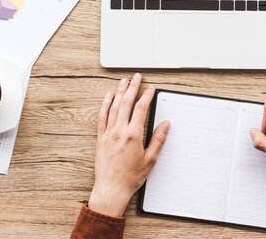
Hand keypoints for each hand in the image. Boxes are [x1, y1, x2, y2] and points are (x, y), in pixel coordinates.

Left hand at [88, 73, 169, 216]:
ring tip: (124, 81)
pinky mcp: (100, 138)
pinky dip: (105, 105)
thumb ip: (158, 139)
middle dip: (133, 87)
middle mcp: (119, 131)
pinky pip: (102, 116)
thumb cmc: (130, 177)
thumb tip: (165, 125)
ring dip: (119, 92)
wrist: (111, 188)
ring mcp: (108, 133)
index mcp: (133, 135)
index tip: (150, 89)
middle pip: (126, 103)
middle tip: (137, 77)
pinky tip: (108, 97)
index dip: (146, 96)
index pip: (141, 109)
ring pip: (114, 106)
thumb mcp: (150, 159)